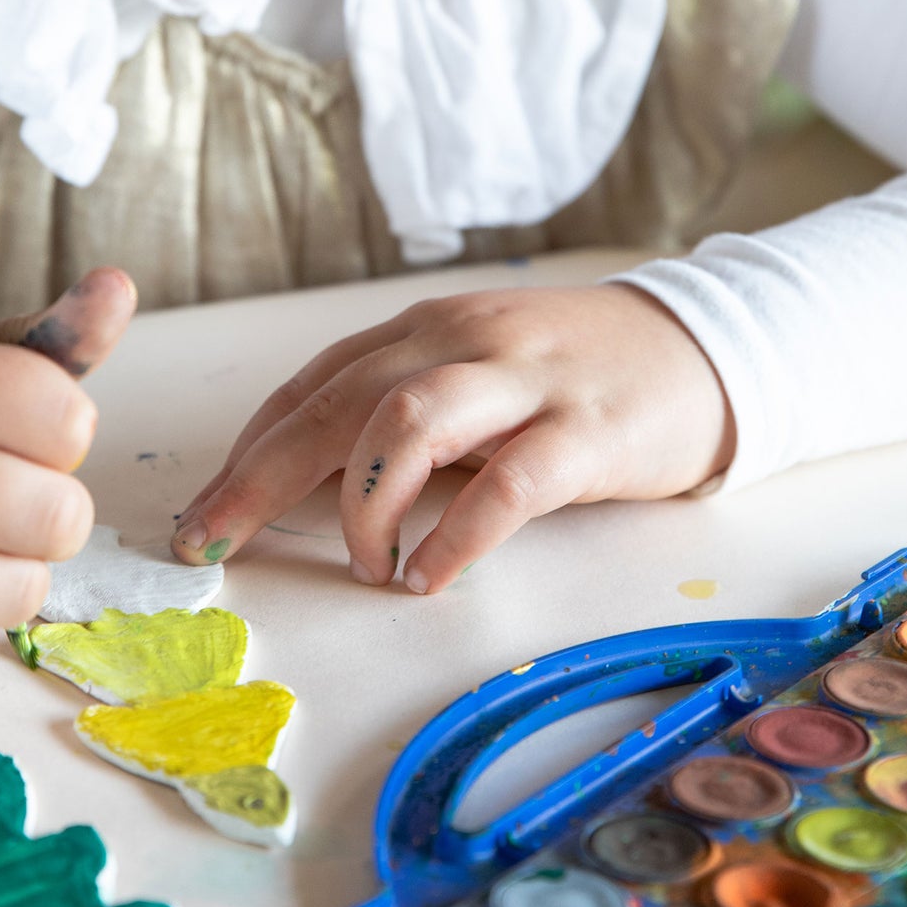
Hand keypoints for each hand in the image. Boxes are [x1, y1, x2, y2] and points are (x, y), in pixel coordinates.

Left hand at [170, 283, 733, 591]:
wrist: (701, 346)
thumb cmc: (572, 372)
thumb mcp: (476, 371)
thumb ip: (406, 409)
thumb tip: (316, 482)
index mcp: (428, 328)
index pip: (315, 382)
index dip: (250, 446)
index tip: (206, 509)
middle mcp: (463, 341)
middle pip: (340, 401)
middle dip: (262, 474)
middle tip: (212, 540)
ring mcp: (525, 380)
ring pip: (409, 421)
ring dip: (365, 501)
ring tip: (362, 566)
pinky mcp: (587, 429)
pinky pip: (508, 482)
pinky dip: (457, 534)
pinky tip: (428, 578)